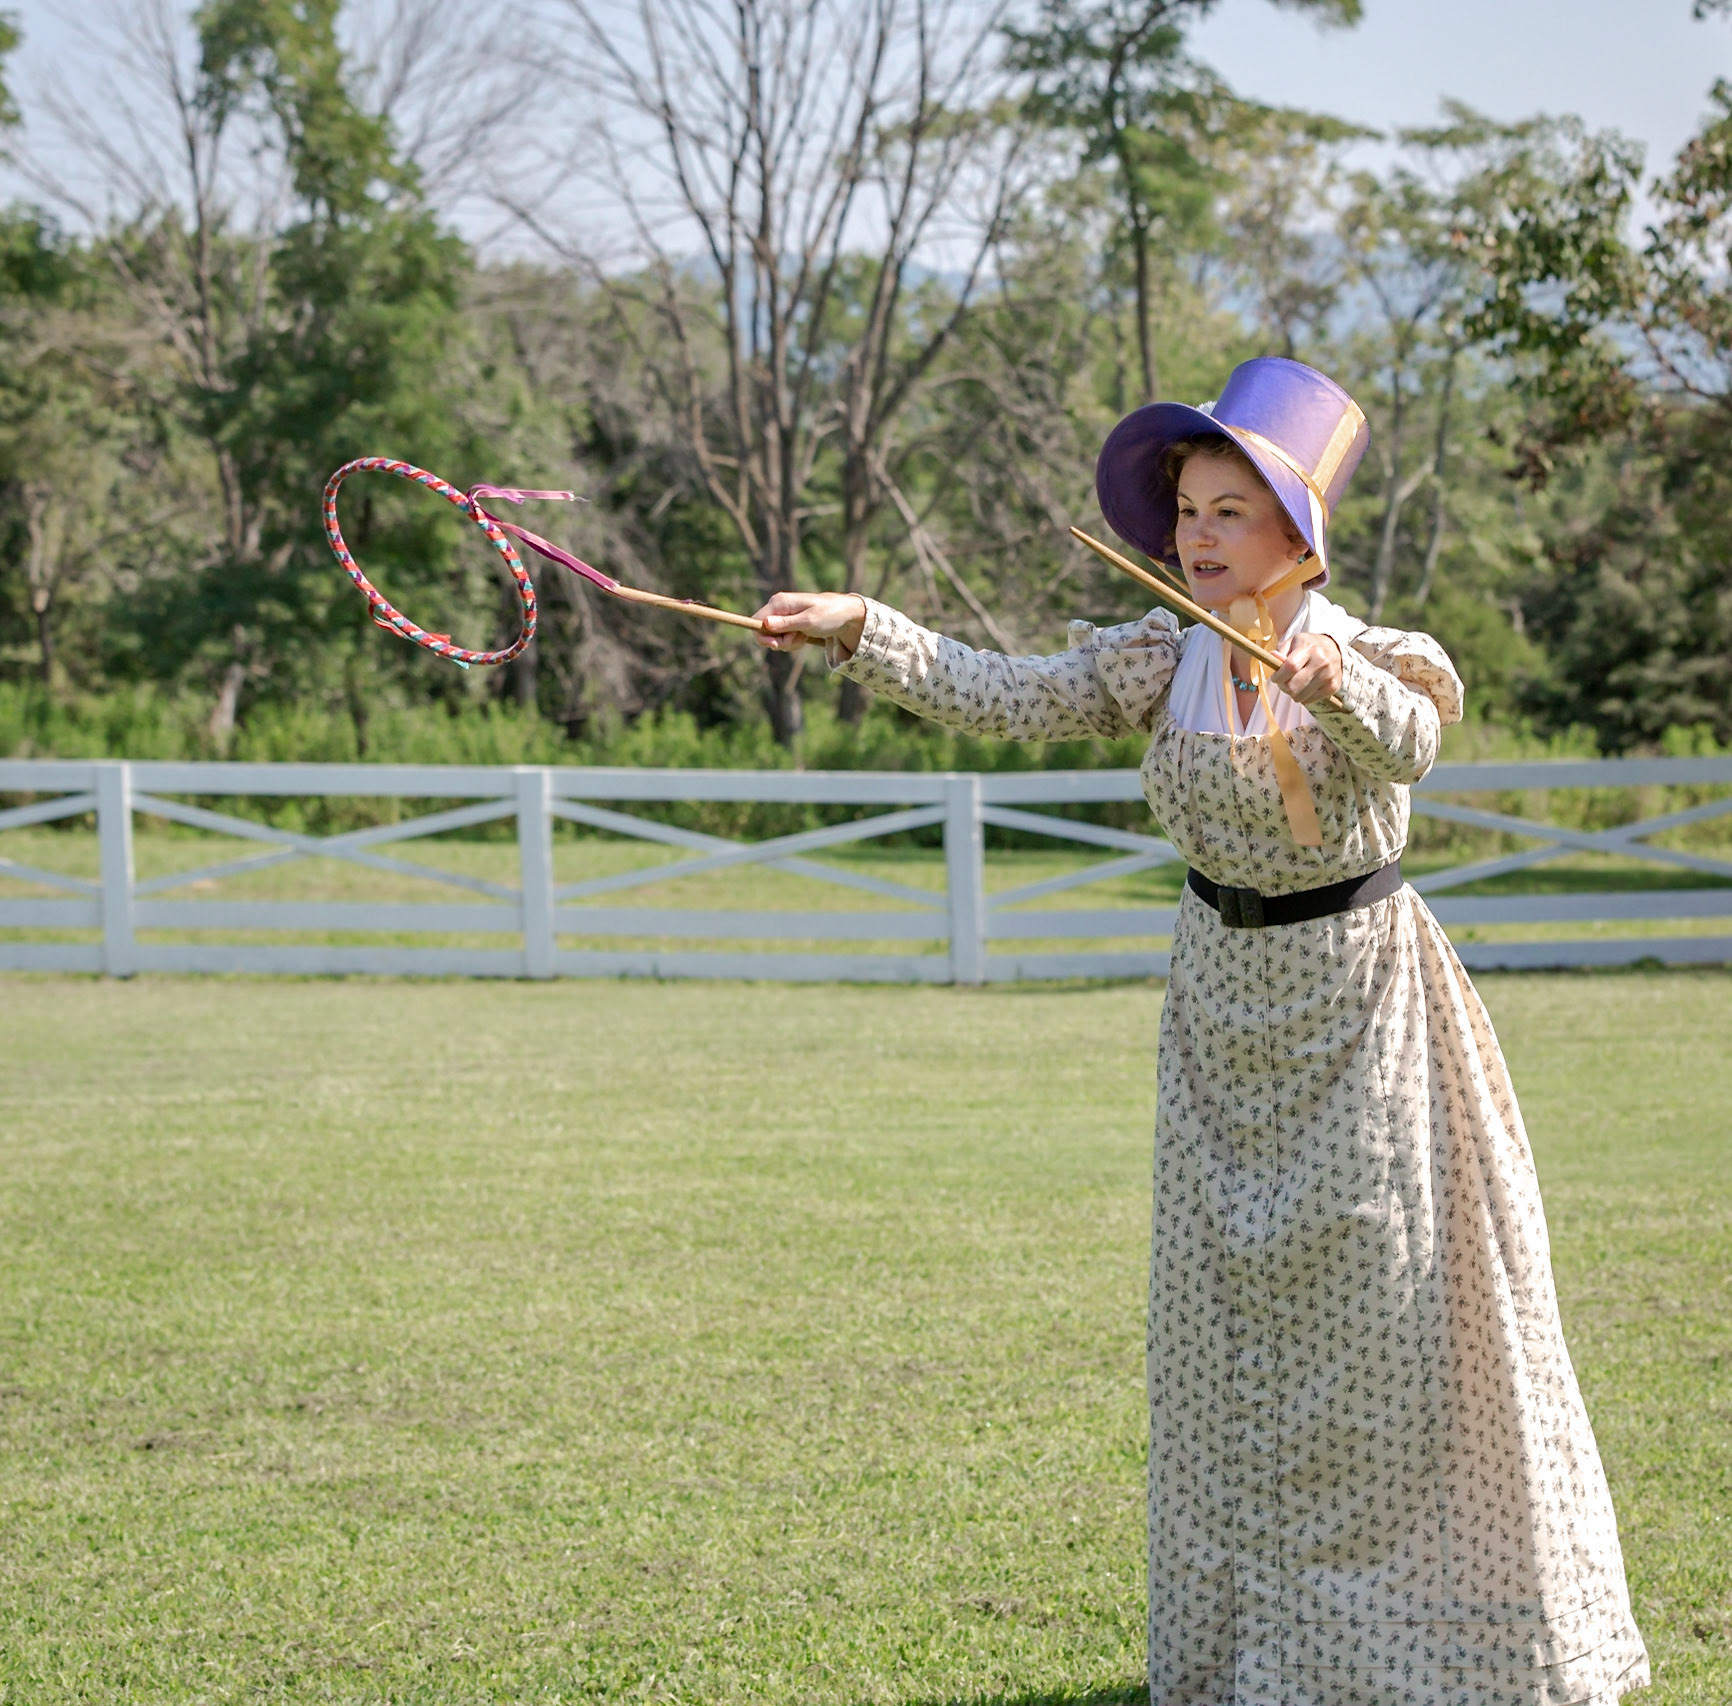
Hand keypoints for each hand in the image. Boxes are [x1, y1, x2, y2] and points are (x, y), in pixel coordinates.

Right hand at [752, 591, 866, 655]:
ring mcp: (783, 615)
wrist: (845, 615)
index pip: (756, 621)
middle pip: (765, 632)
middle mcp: (778, 607)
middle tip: (797, 639)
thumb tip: (765, 624)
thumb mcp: (808, 621)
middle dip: (780, 641)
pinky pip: (783, 638)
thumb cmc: (829, 615)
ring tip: (804, 636)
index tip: (776, 645)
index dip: (763, 636)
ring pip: (775, 638)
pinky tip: (805, 636)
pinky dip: (793, 642)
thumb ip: (786, 624)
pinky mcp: (789, 623)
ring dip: (789, 643)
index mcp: (779, 603)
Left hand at [1270, 632, 1341, 705]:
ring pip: (1300, 696)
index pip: (1290, 667)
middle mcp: (1321, 661)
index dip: (1278, 676)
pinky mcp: (1333, 687)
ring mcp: (1329, 675)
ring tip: (1294, 684)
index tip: (1275, 677)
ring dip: (1292, 693)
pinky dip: (1303, 696)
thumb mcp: (1293, 642)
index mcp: (1309, 648)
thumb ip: (1281, 651)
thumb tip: (1272, 658)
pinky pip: (1309, 700)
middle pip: (1293, 686)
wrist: (1335, 649)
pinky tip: (1305, 687)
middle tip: (1284, 682)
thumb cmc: (1308, 646)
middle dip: (1283, 686)